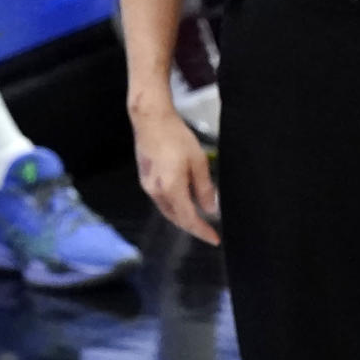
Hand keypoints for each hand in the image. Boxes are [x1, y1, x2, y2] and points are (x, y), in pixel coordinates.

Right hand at [132, 106, 219, 244]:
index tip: (215, 239)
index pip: (189, 219)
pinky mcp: (145, 180)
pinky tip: (184, 201)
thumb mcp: (197, 161)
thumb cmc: (177, 137)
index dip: (202, 231)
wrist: (151, 120)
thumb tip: (211, 209)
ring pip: (167, 211)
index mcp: (171, 189)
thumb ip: (204, 188)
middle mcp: (156, 193)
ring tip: (199, 218)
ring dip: (182, 217)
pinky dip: (174, 206)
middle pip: (176, 218)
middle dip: (192, 227)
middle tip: (209, 230)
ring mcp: (148, 187)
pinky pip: (161, 201)